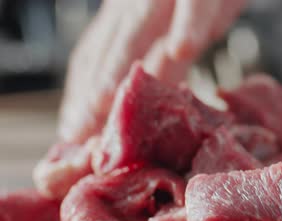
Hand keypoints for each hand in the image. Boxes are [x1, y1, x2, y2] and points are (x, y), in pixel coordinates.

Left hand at [58, 0, 246, 142]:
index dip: (82, 93)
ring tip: (105, 101)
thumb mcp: (185, 33)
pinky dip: (189, 25)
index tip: (73, 132)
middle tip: (79, 131)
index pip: (96, 55)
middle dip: (91, 90)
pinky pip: (194, 4)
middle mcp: (138, 2)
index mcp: (129, 15)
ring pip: (137, 25)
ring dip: (120, 64)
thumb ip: (168, 66)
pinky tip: (181, 49)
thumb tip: (151, 111)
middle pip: (108, 45)